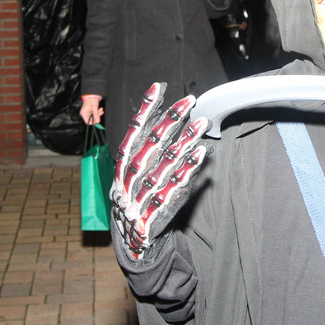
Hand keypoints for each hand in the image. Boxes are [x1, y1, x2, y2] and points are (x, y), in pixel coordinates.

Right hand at [80, 95, 103, 125]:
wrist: (92, 95)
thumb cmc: (91, 100)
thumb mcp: (94, 107)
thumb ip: (96, 115)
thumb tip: (98, 121)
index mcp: (83, 113)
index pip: (87, 122)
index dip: (93, 122)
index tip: (98, 120)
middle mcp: (84, 114)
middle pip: (91, 119)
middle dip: (97, 116)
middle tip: (101, 112)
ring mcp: (87, 113)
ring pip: (94, 116)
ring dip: (98, 113)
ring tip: (101, 109)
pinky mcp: (90, 111)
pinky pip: (94, 114)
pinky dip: (98, 112)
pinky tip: (100, 109)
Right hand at [112, 83, 210, 259]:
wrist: (132, 238)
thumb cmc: (137, 194)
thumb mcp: (136, 169)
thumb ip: (149, 142)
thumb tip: (168, 112)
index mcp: (122, 163)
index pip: (133, 130)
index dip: (145, 108)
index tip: (159, 86)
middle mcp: (130, 176)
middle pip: (151, 143)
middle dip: (171, 119)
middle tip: (190, 99)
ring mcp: (142, 194)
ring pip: (165, 163)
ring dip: (185, 141)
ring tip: (203, 122)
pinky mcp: (157, 210)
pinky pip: (174, 187)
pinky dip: (187, 169)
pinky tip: (202, 152)